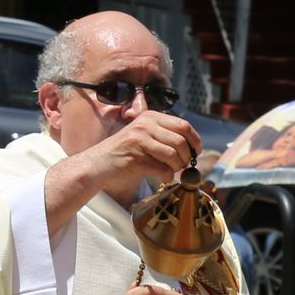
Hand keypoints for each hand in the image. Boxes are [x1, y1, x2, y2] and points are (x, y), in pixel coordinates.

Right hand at [67, 112, 200, 197]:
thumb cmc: (125, 153)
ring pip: (174, 155)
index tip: (196, 152)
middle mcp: (145, 124)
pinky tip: (160, 177)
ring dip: (176, 167)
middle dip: (186, 157)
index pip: (184, 125)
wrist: (98, 164)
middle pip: (181, 141)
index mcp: (150, 116)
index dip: (195, 140)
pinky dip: (166, 176)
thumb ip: (166, 136)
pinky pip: (163, 169)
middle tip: (182, 166)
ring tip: (170, 171)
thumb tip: (194, 147)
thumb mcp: (146, 136)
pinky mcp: (136, 157)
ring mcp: (139, 139)